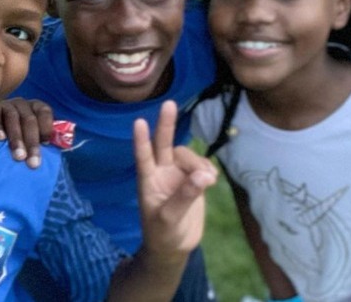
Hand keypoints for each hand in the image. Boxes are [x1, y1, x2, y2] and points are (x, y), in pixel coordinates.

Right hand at [0, 97, 53, 168]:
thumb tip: (60, 148)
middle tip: (33, 163)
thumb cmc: (18, 135)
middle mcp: (22, 104)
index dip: (46, 127)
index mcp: (36, 107)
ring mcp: (6, 105)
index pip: (44, 112)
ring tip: (18, 156)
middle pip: (29, 120)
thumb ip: (43, 140)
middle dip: (32, 142)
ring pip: (13, 118)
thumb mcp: (32, 135)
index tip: (46, 144)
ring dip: (16, 138)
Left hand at [134, 100, 217, 256]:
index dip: (141, 140)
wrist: (174, 246)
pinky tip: (212, 181)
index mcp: (148, 181)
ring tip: (209, 182)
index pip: (143, 157)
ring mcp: (176, 174)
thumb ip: (185, 195)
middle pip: (164, 144)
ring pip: (188, 156)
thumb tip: (204, 175)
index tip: (138, 122)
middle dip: (166, 124)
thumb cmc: (162, 234)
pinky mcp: (192, 180)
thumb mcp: (170, 218)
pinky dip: (208, 170)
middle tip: (169, 104)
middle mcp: (161, 173)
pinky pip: (202, 166)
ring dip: (199, 164)